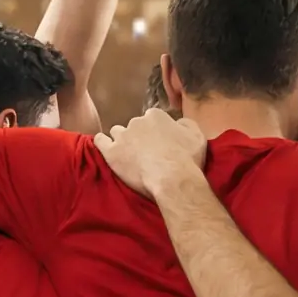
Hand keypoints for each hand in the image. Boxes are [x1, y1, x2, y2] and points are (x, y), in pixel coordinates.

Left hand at [94, 107, 209, 198]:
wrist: (173, 179)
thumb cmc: (188, 159)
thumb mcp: (197, 136)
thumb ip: (186, 124)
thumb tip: (178, 123)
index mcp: (156, 116)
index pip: (152, 119)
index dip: (156, 131)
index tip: (159, 143)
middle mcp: (137, 122)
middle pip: (135, 126)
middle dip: (139, 136)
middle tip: (146, 152)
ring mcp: (122, 136)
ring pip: (117, 132)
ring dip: (122, 140)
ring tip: (128, 154)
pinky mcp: (111, 152)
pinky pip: (100, 141)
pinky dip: (102, 142)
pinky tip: (104, 146)